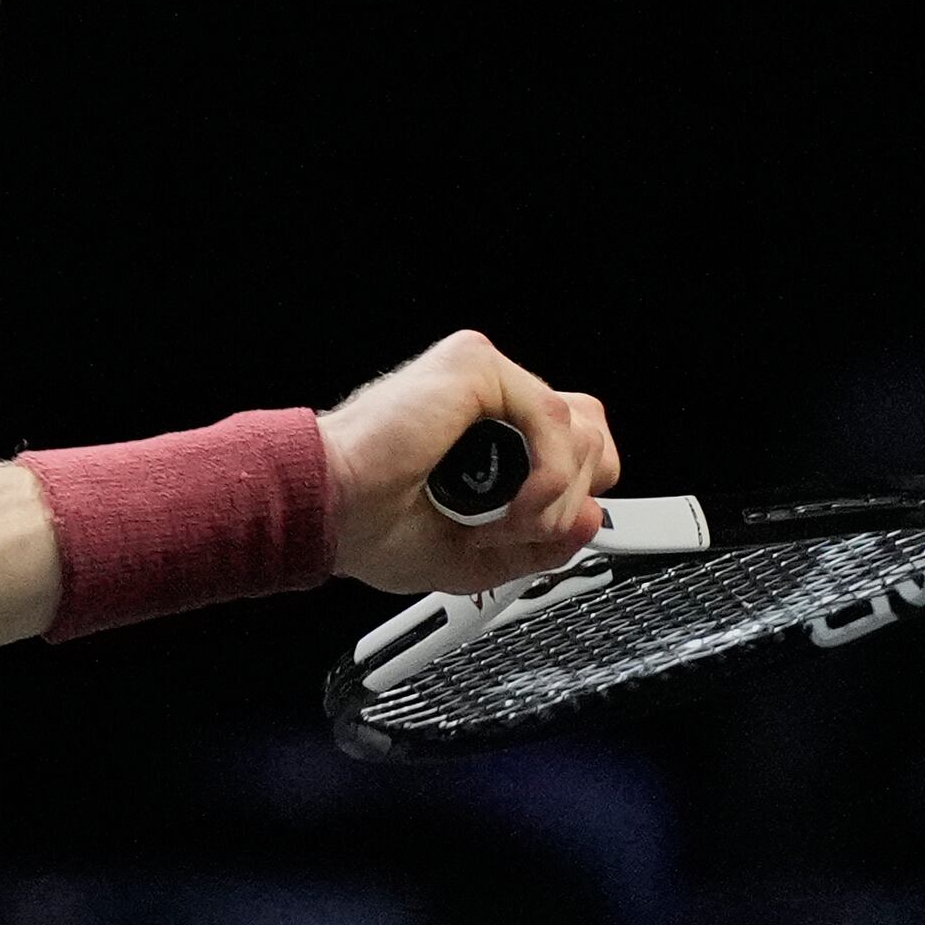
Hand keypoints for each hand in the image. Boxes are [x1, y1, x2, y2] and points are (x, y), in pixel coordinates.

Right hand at [318, 330, 620, 594]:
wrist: (329, 513)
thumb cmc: (369, 526)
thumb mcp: (476, 558)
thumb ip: (541, 543)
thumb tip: (595, 519)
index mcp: (480, 433)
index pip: (570, 443)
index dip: (573, 492)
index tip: (542, 530)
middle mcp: (484, 398)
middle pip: (590, 430)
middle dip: (576, 494)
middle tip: (523, 529)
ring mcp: (480, 377)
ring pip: (581, 430)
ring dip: (557, 497)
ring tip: (504, 523)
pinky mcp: (475, 366)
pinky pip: (555, 419)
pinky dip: (548, 476)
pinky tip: (511, 504)